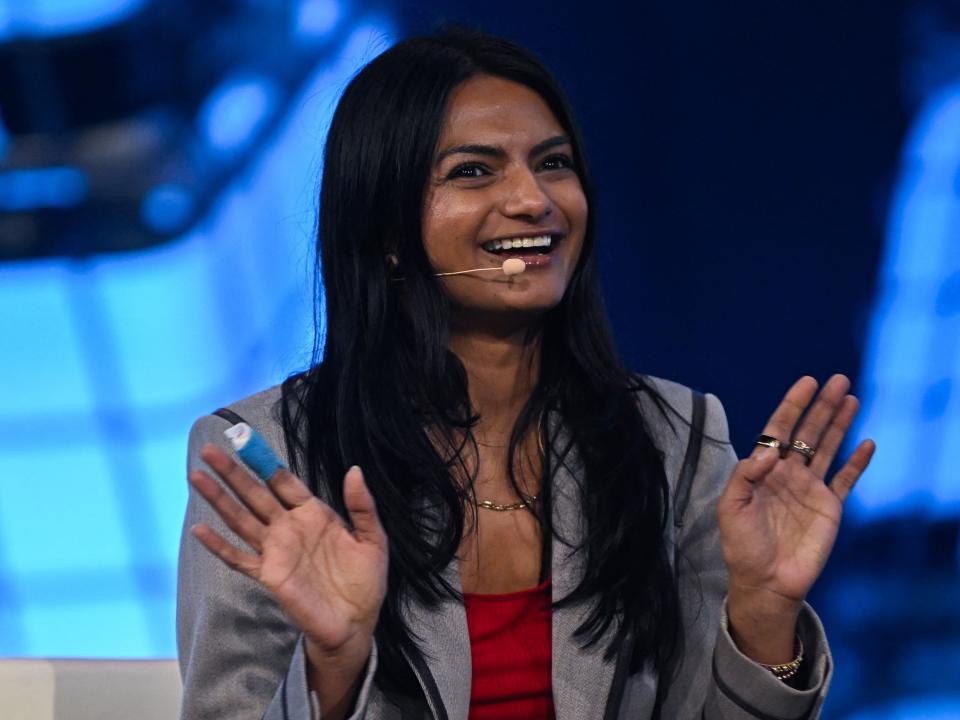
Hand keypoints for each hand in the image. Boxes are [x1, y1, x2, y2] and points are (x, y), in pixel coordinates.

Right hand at [189, 446, 387, 664]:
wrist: (356, 623)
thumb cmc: (365, 581)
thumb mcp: (373, 538)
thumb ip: (362, 505)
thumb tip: (354, 469)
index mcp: (314, 513)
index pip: (284, 482)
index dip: (265, 461)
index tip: (246, 440)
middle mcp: (290, 527)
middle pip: (255, 493)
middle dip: (233, 472)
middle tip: (209, 450)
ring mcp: (276, 550)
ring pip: (241, 518)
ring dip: (218, 499)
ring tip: (196, 477)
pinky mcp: (268, 574)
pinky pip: (238, 557)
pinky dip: (219, 545)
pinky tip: (200, 530)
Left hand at [717, 375, 874, 661]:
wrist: (765, 581)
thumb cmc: (742, 546)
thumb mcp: (731, 508)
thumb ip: (745, 476)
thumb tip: (768, 450)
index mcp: (763, 470)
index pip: (779, 430)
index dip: (792, 406)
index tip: (806, 382)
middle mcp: (789, 474)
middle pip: (808, 432)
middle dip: (821, 406)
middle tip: (837, 379)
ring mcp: (811, 489)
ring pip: (828, 448)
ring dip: (839, 423)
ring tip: (850, 398)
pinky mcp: (829, 508)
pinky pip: (846, 479)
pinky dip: (857, 462)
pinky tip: (866, 443)